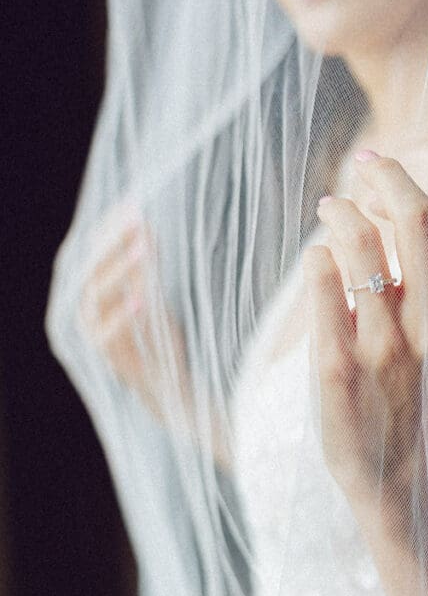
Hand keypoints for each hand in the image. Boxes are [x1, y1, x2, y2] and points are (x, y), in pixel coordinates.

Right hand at [78, 204, 188, 416]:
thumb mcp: (155, 299)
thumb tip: (146, 228)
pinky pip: (110, 334)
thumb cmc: (161, 342)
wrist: (171, 388)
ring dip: (119, 273)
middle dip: (114, 245)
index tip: (130, 206)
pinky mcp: (110, 359)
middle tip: (137, 223)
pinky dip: (123, 315)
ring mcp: (95, 337)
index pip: (95, 256)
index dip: (109, 231)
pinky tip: (141, 298)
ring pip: (97, 299)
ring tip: (143, 253)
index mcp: (96, 297)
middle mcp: (88, 314)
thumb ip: (146, 271)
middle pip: (92, 272)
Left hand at [302, 151, 427, 512]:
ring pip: (358, 243)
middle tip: (359, 168)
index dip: (405, 184)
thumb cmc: (423, 394)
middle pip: (412, 217)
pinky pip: (322, 280)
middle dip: (381, 176)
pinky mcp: (339, 366)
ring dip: (339, 212)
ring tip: (329, 211)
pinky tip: (318, 263)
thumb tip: (401, 204)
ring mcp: (385, 347)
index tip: (380, 174)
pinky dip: (316, 258)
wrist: (399, 474)